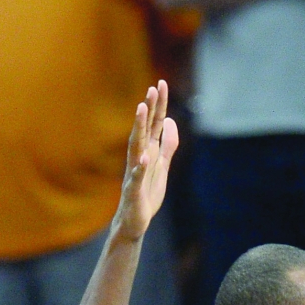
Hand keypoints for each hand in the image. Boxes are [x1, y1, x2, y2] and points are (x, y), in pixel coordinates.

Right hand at [113, 81, 178, 242]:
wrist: (135, 221)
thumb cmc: (146, 192)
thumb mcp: (162, 166)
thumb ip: (167, 145)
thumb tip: (170, 121)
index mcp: (149, 151)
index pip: (155, 124)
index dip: (159, 105)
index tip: (161, 84)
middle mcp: (140, 157)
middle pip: (145, 130)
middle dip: (149, 110)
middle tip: (152, 89)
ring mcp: (135, 172)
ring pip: (136, 146)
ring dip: (139, 128)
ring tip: (141, 110)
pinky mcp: (134, 191)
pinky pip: (135, 177)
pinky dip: (139, 168)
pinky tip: (143, 158)